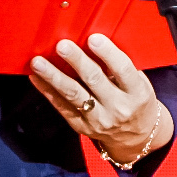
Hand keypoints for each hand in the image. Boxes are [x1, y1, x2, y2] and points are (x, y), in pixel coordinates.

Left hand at [29, 33, 171, 166]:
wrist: (135, 137)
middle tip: (62, 45)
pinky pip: (61, 107)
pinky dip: (47, 91)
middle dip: (76, 61)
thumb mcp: (140, 84)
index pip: (123, 70)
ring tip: (38, 62)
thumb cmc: (136, 101)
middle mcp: (118, 108)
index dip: (108, 54)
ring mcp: (98, 120)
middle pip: (94, 80)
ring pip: (73, 94)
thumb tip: (93, 41)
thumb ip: (121, 67)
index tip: (93, 38)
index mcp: (137, 93)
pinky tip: (36, 77)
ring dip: (53, 76)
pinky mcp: (81, 126)